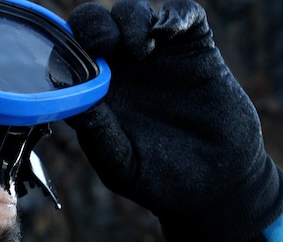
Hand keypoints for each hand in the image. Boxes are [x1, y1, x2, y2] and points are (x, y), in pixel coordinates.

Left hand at [67, 0, 282, 241]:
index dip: (67, 46)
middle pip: (97, 23)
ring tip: (140, 49)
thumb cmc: (158, 179)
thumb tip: (72, 101)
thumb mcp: (120, 163)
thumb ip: (97, 133)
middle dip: (95, 23)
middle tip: (104, 44)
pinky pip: (184, 13)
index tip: (78, 58)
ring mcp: (159, 54)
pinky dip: (175, 14)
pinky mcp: (196, 48)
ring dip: (130, 19)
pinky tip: (169, 31)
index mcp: (96, 92)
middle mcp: (123, 69)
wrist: (214, 184)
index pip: (71, 54)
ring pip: (135, 12)